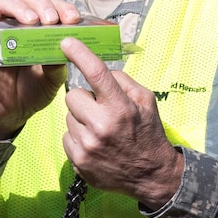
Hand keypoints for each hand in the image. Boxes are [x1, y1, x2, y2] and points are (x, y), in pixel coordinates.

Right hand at [0, 0, 80, 139]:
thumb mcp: (52, 78)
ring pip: (1, 0)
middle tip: (51, 20)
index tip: (73, 19)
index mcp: (39, 27)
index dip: (61, 6)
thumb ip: (58, 62)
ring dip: (17, 6)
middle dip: (41, 3)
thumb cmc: (33, 91)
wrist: (10, 113)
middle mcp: (17, 23)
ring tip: (31, 20)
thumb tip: (64, 44)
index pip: (49, 4)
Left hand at [60, 37, 183, 209]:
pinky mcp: (78, 161)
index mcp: (120, 107)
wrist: (151, 176)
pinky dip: (78, 137)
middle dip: (84, 98)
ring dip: (81, 119)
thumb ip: (123, 82)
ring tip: (99, 130)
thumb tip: (100, 71)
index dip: (79, 53)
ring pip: (68, 116)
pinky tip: (94, 143)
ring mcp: (87, 145)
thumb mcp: (147, 101)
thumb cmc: (148, 134)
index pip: (96, 73)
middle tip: (99, 108)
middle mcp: (101, 126)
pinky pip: (66, 136)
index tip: (66, 42)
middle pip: (73, 95)